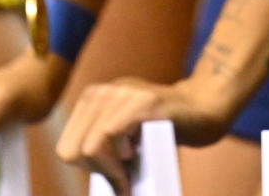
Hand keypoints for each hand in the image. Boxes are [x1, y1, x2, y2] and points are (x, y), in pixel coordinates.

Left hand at [58, 74, 234, 188]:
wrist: (203, 109)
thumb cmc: (164, 129)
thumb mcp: (123, 135)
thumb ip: (101, 144)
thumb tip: (81, 170)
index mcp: (92, 100)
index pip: (66, 147)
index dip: (87, 169)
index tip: (112, 173)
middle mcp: (103, 92)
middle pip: (73, 149)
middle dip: (97, 171)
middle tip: (123, 177)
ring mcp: (123, 93)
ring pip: (91, 145)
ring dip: (112, 169)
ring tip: (132, 166)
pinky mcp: (143, 100)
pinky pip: (112, 134)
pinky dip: (121, 158)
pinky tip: (136, 156)